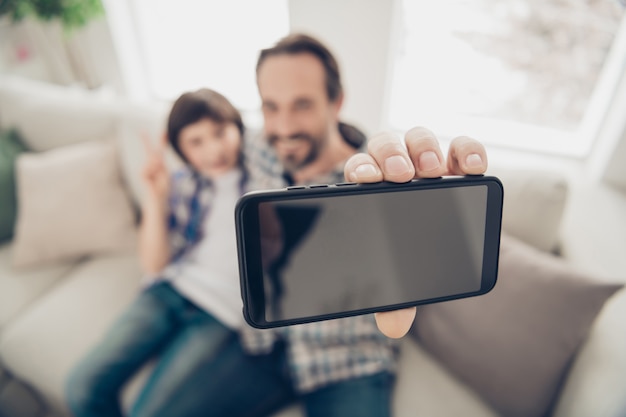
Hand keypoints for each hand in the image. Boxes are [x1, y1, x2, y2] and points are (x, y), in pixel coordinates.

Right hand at [140, 132, 169, 203]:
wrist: (158, 198)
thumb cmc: (163, 188)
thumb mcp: (166, 174)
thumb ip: (160, 164)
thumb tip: (153, 158)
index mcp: (160, 164)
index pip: (160, 151)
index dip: (162, 141)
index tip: (164, 132)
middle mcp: (151, 165)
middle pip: (150, 150)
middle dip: (145, 139)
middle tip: (141, 129)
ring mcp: (145, 169)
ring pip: (152, 161)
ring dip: (157, 168)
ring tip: (158, 178)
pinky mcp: (141, 173)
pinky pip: (148, 167)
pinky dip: (152, 172)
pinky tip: (152, 180)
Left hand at [344, 127, 487, 337]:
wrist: (446, 244)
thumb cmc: (412, 255)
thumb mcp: (402, 276)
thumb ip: (394, 296)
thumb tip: (393, 326)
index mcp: (371, 191)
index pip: (360, 169)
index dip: (362, 169)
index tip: (367, 179)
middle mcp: (396, 170)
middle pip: (385, 145)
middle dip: (391, 155)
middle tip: (401, 176)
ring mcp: (427, 163)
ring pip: (418, 138)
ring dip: (424, 148)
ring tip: (433, 170)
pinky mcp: (460, 164)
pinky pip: (462, 147)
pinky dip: (467, 150)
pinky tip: (472, 167)